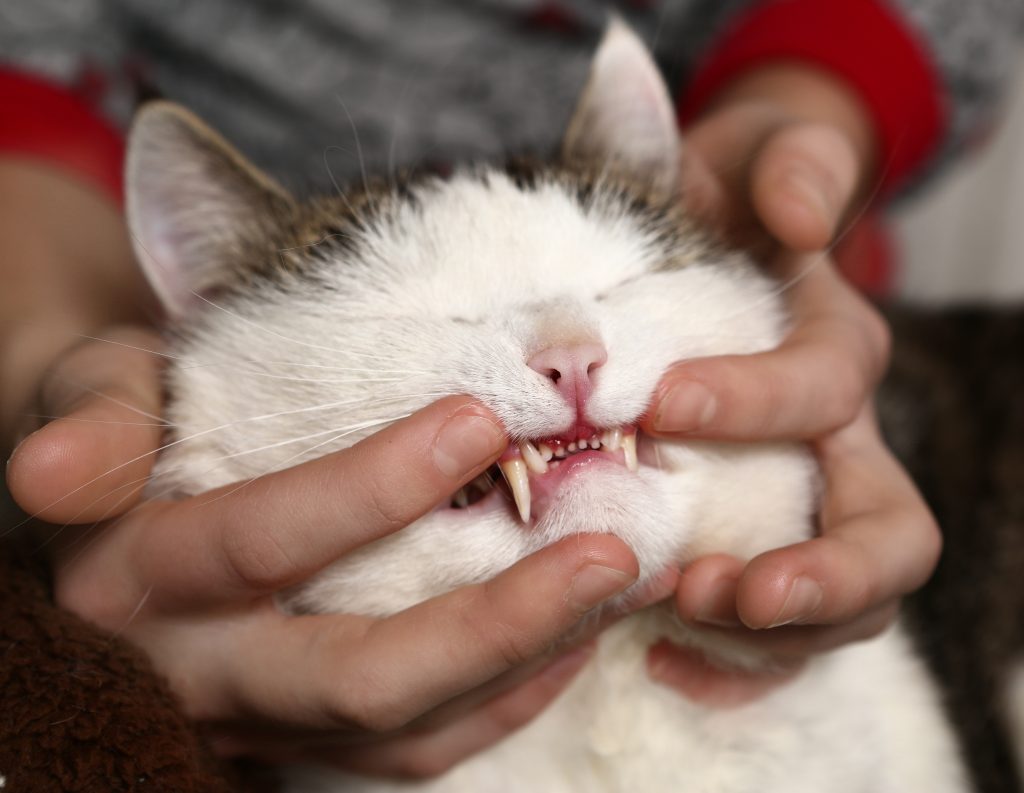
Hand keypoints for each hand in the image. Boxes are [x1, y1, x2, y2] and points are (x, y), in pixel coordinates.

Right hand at [8, 329, 674, 776]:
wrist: (105, 505)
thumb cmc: (120, 422)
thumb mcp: (89, 392)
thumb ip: (90, 418)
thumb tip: (54, 474)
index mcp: (139, 575)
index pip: (261, 540)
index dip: (369, 488)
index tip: (482, 419)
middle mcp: (199, 670)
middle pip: (357, 674)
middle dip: (494, 618)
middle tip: (606, 549)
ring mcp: (259, 719)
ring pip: (401, 727)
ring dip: (522, 662)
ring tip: (614, 584)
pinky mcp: (304, 739)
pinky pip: (415, 751)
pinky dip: (503, 700)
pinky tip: (570, 638)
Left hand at [641, 66, 940, 703]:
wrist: (709, 241)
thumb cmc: (727, 206)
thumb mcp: (760, 161)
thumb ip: (794, 167)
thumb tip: (802, 214)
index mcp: (838, 353)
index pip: (824, 390)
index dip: (750, 401)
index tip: (653, 405)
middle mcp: (841, 442)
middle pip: (886, 535)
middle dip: (819, 577)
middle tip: (723, 591)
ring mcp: (805, 503)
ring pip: (843, 599)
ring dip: (771, 632)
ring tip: (677, 621)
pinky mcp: (759, 542)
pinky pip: (777, 629)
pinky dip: (733, 659)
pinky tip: (661, 657)